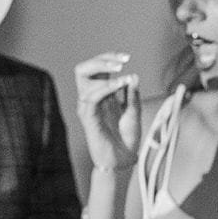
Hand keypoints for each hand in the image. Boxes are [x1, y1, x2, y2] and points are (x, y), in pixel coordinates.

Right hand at [73, 51, 140, 171]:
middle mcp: (92, 98)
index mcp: (102, 94)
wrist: (123, 161)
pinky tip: (119, 86)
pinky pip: (91, 96)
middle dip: (101, 59)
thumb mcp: (134, 113)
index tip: (126, 57)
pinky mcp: (88, 118)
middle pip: (84, 69)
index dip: (109, 58)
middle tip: (121, 61)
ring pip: (83, 78)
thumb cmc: (127, 140)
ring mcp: (88, 107)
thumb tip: (133, 76)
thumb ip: (132, 95)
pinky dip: (105, 87)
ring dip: (104, 72)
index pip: (97, 68)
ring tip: (123, 77)